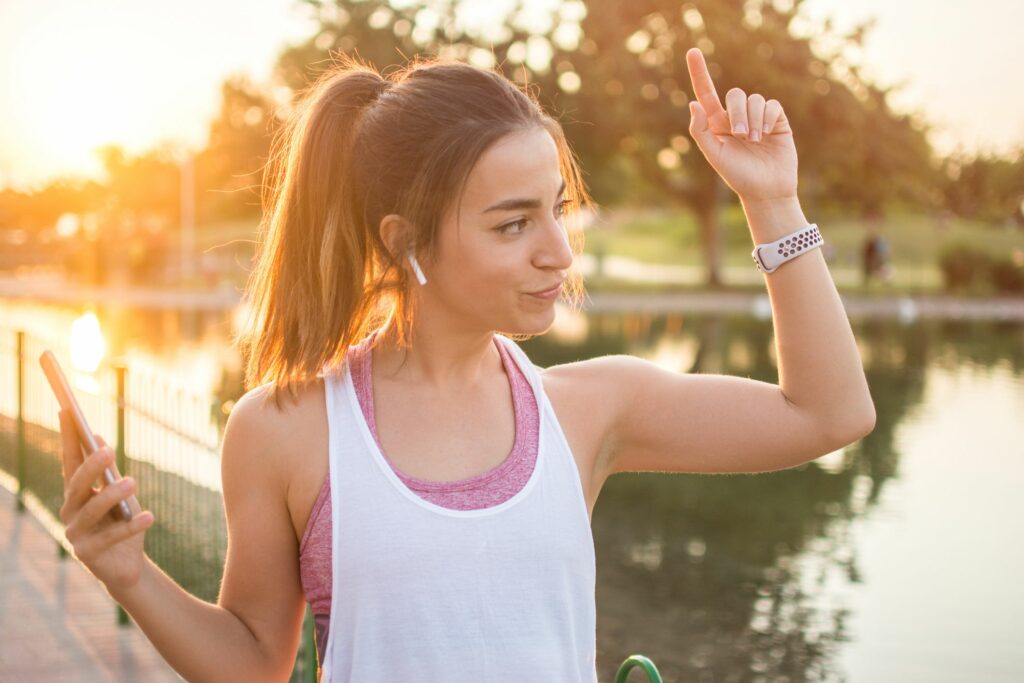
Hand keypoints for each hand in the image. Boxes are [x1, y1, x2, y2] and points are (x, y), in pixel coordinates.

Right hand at [58, 409, 153, 590]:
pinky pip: (111, 537)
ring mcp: (76, 535)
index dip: (67, 438)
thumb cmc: (122, 523)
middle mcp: (70, 512)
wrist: (126, 566)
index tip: (67, 411)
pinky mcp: (88, 555)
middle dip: (91, 467)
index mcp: (76, 494)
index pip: (69, 461)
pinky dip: (131, 526)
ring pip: (91, 511)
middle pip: (77, 485)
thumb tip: (96, 437)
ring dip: (111, 495)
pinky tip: (148, 516)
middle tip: (107, 450)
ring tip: (131, 483)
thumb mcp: (119, 493)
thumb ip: (107, 471)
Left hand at [685, 47, 798, 202]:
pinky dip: (767, 117)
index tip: (692, 51)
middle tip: (740, 135)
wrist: (766, 190)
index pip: (706, 93)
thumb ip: (701, 130)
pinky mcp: (776, 120)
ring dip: (753, 119)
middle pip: (735, 95)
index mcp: (717, 124)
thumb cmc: (738, 176)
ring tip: (754, 140)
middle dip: (737, 112)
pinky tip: (767, 134)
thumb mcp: (714, 155)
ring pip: (754, 99)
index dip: (699, 72)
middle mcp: (736, 117)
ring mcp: (757, 117)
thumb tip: (693, 103)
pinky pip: (771, 104)